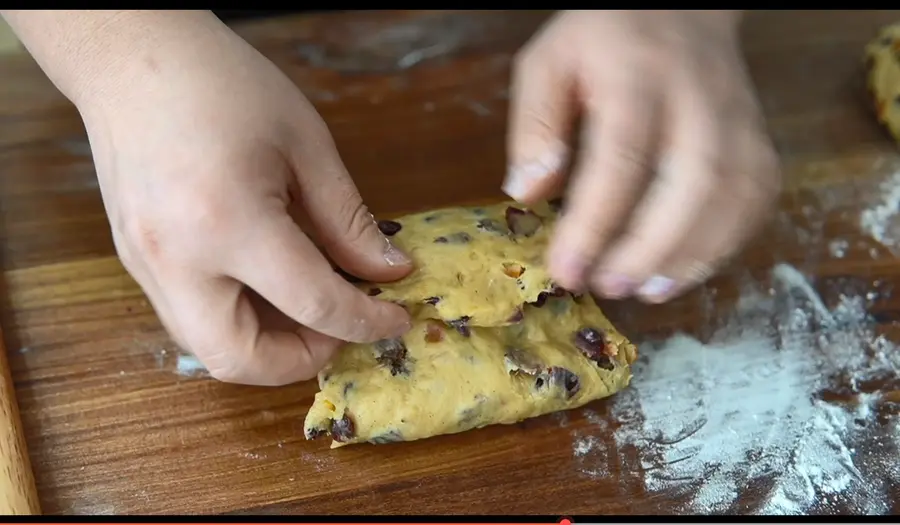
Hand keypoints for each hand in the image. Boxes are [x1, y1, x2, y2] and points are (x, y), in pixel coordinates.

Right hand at [77, 15, 411, 384]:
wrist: (131, 56)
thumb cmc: (222, 84)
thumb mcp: (305, 145)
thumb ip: (349, 221)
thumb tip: (389, 272)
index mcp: (228, 222)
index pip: (313, 304)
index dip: (365, 322)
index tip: (396, 321)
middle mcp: (176, 260)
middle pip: (241, 359)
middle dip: (301, 360)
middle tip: (338, 326)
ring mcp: (145, 266)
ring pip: (208, 347)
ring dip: (266, 345)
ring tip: (307, 303)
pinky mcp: (134, 261)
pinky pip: (188, 317)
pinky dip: (235, 318)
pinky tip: (267, 283)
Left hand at [504, 10, 780, 302]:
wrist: (680, 4)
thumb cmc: (603, 39)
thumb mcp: (548, 62)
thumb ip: (534, 123)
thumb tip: (528, 193)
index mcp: (636, 76)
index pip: (621, 159)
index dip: (593, 224)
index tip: (566, 271)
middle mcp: (698, 97)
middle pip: (692, 182)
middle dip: (651, 248)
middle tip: (609, 287)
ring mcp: (737, 117)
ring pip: (734, 195)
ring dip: (694, 254)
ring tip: (647, 290)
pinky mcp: (757, 137)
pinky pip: (758, 196)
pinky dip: (728, 241)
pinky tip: (689, 267)